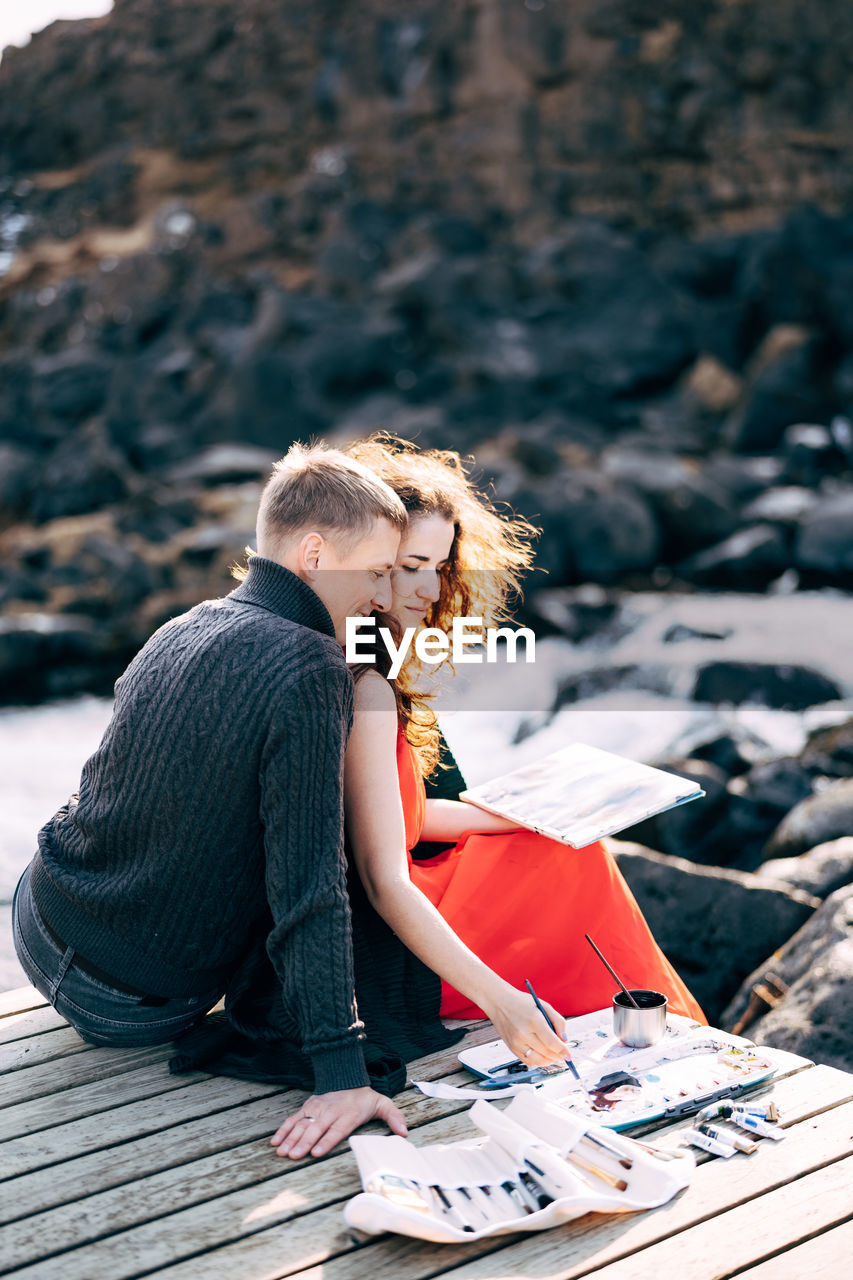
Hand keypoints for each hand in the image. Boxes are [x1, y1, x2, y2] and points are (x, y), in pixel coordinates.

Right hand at [270, 1087, 407, 1159]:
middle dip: (304, 1143)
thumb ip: (393, 1116)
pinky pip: (293, 1118)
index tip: (316, 1152)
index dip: (326, 1141)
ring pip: (302, 1124)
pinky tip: (275, 1141)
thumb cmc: (363, 1097)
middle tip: (293, 1156)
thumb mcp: (381, 1103)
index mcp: (348, 1114)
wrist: (345, 1075)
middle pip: (316, 1129)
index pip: (336, 1129)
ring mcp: (317, 1109)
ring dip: (291, 1138)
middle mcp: (330, 1111)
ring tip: (281, 1152)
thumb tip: (405, 1132)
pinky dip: (283, 1129)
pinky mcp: (307, 1106)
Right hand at [482, 985, 568, 1068]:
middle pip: (546, 1053)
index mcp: (534, 1020)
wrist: (499, 1002)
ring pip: (537, 1060)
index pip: (552, 1043)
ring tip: (554, 1056)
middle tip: (564, 1055)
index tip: (569, 1055)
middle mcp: (523, 1033)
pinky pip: (527, 1061)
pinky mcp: (511, 1047)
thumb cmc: (522, 1002)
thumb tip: (564, 1039)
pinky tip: (542, 1055)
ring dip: (549, 1061)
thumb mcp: (544, 1005)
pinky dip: (537, 1061)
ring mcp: (516, 1042)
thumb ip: (558, 1021)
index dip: (563, 1051)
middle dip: (558, 1056)